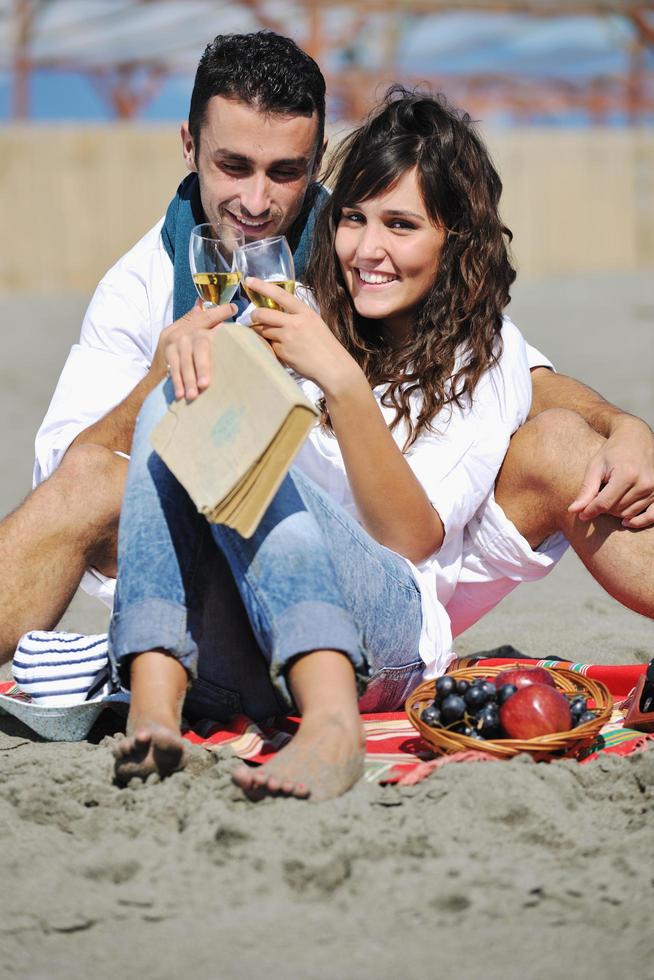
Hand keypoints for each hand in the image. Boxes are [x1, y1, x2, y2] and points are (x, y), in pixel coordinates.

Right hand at [152, 299, 236, 400]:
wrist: (154, 374)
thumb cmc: (181, 357)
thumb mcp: (190, 339)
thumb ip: (204, 330)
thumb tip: (228, 317)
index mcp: (190, 325)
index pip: (206, 316)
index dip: (219, 312)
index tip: (232, 309)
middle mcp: (181, 332)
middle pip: (198, 344)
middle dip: (203, 366)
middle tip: (206, 384)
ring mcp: (171, 344)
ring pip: (185, 361)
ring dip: (190, 378)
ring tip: (195, 394)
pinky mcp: (164, 358)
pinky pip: (172, 370)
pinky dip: (177, 382)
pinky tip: (181, 394)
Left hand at [247, 278, 359, 394]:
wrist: (333, 367)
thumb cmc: (326, 346)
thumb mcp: (315, 323)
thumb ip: (297, 317)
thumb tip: (277, 314)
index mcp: (305, 312)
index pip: (280, 294)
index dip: (262, 286)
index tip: (249, 281)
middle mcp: (295, 322)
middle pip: (263, 313)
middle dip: (254, 315)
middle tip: (253, 318)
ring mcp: (288, 338)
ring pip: (263, 331)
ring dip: (262, 333)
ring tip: (272, 337)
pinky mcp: (283, 352)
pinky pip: (270, 346)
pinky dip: (272, 348)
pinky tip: (283, 352)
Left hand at [568, 415, 653, 527]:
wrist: (637, 438)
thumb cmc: (613, 451)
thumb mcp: (596, 466)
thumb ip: (586, 489)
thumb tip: (573, 510)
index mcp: (626, 475)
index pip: (604, 504)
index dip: (590, 511)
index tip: (581, 514)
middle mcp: (643, 483)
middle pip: (616, 510)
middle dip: (603, 507)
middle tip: (599, 495)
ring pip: (628, 513)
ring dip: (616, 511)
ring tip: (611, 496)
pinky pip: (651, 515)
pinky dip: (638, 521)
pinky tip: (626, 522)